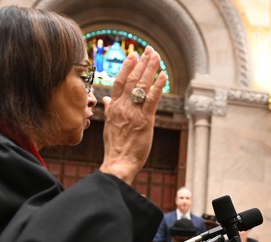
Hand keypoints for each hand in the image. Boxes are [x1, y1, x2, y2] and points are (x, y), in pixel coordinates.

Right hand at [100, 46, 167, 184]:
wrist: (118, 162)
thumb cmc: (115, 147)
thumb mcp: (108, 126)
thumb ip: (109, 110)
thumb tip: (106, 100)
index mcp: (113, 108)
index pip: (119, 82)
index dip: (126, 67)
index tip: (133, 56)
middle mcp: (122, 107)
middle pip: (132, 79)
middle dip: (142, 63)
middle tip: (149, 50)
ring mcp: (133, 113)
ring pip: (141, 86)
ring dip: (150, 69)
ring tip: (156, 56)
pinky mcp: (145, 120)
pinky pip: (152, 99)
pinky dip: (158, 86)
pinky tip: (164, 75)